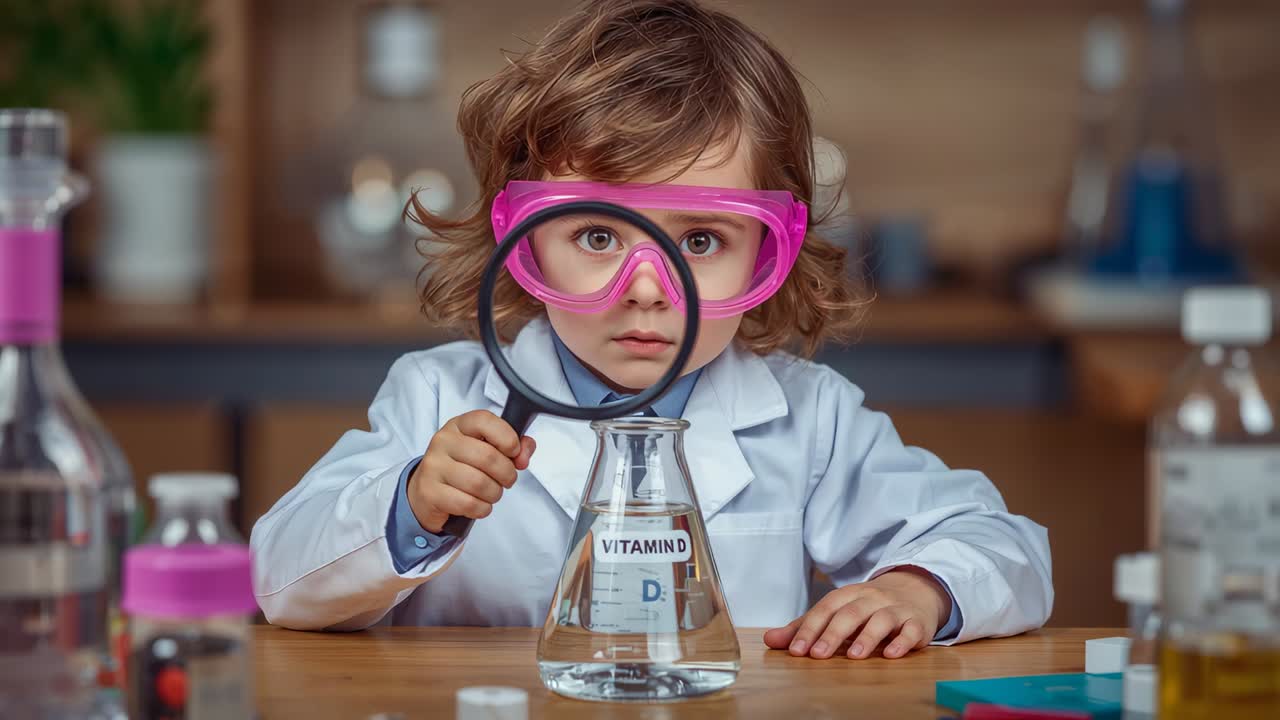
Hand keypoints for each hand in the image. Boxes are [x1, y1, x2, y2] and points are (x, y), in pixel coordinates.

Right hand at [408, 410, 535, 532]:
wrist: (427, 493)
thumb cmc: (462, 469)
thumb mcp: (486, 450)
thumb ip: (513, 447)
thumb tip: (524, 454)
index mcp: (459, 426)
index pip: (484, 420)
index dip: (507, 437)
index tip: (514, 452)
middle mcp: (443, 442)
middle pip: (487, 457)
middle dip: (507, 474)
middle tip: (507, 480)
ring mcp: (433, 466)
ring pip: (479, 483)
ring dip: (494, 494)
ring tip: (491, 493)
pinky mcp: (429, 492)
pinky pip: (468, 503)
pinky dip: (481, 508)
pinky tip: (478, 505)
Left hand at [763, 567, 951, 659]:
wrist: (915, 590)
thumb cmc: (868, 606)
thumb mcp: (837, 611)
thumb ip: (806, 627)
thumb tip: (770, 640)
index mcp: (848, 595)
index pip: (825, 609)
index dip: (810, 629)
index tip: (796, 650)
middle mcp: (871, 598)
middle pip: (850, 613)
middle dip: (833, 634)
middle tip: (818, 655)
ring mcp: (895, 609)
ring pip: (881, 619)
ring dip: (866, 637)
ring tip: (853, 656)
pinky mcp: (917, 623)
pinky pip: (911, 630)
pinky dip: (902, 642)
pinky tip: (890, 655)